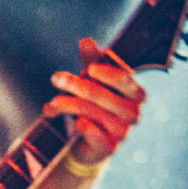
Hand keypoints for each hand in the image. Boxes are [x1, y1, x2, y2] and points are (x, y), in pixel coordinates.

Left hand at [46, 38, 144, 163]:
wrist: (92, 145)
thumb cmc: (97, 106)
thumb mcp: (94, 81)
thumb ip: (92, 61)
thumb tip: (85, 40)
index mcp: (136, 93)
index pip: (123, 78)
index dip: (105, 72)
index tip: (88, 69)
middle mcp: (134, 113)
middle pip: (100, 94)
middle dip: (74, 84)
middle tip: (55, 78)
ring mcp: (123, 132)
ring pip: (91, 112)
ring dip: (66, 104)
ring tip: (50, 103)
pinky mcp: (109, 148)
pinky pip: (91, 132)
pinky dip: (79, 124)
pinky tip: (72, 122)